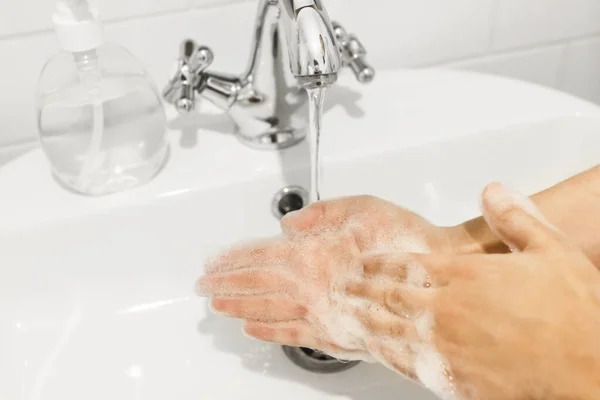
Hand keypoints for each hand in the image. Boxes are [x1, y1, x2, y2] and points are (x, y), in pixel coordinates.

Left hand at [196, 195, 455, 360]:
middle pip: (256, 286)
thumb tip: (285, 224)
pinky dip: (270, 332)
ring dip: (239, 308)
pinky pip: (293, 334)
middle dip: (226, 285)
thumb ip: (320, 213)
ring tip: (218, 307)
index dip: (233, 260)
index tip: (213, 264)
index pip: (261, 257)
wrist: (439, 278)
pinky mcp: (336, 333)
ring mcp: (321, 312)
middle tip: (203, 286)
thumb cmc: (405, 240)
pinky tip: (254, 331)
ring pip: (267, 311)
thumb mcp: (362, 207)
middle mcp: (311, 286)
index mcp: (314, 254)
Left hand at [346, 183, 599, 398]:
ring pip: (388, 330)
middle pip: (388, 296)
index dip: (378, 262)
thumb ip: (516, 217)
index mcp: (463, 276)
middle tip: (343, 286)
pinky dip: (385, 354)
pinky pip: (405, 365)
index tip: (362, 262)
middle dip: (361, 289)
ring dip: (364, 320)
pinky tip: (377, 351)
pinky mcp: (451, 379)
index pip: (405, 264)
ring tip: (347, 315)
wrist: (589, 373)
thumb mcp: (552, 250)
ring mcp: (444, 347)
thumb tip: (491, 191)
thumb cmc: (576, 315)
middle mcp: (445, 310)